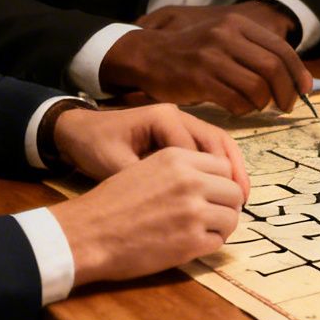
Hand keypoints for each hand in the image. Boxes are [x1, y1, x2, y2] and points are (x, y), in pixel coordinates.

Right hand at [52, 146, 248, 285]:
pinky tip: (190, 244)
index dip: (221, 182)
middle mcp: (190, 181)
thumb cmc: (111, 203)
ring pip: (231, 218)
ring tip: (201, 231)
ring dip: (220, 226)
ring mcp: (193, 212)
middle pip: (233, 192)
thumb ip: (180, 171)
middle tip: (212, 216)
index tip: (214, 194)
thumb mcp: (145, 168)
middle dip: (225, 205)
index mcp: (178, 158)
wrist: (88, 233)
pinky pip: (218, 241)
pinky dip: (209, 244)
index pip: (223, 166)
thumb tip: (211, 182)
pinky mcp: (190, 242)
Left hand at [55, 102, 249, 199]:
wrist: (77, 131)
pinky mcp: (176, 134)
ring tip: (242, 196)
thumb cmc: (94, 146)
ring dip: (231, 168)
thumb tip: (175, 204)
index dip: (214, 176)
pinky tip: (224, 189)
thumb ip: (145, 179)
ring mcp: (179, 122)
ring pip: (217, 143)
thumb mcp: (114, 165)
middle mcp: (177, 116)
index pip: (198, 148)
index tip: (223, 202)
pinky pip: (206, 148)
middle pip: (217, 141)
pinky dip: (219, 167)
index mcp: (164, 118)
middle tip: (243, 200)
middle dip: (232, 171)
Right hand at [103, 4, 309, 113]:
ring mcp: (211, 57)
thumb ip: (251, 49)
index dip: (298, 72)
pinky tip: (237, 108)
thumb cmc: (190, 52)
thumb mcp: (222, 38)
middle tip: (286, 105)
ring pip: (256, 87)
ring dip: (262, 103)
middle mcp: (226, 36)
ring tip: (256, 106)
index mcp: (236, 24)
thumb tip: (289, 75)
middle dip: (286, 92)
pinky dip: (242, 109)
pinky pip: (235, 101)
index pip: (281, 48)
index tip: (305, 89)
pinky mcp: (199, 79)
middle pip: (273, 68)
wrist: (148, 55)